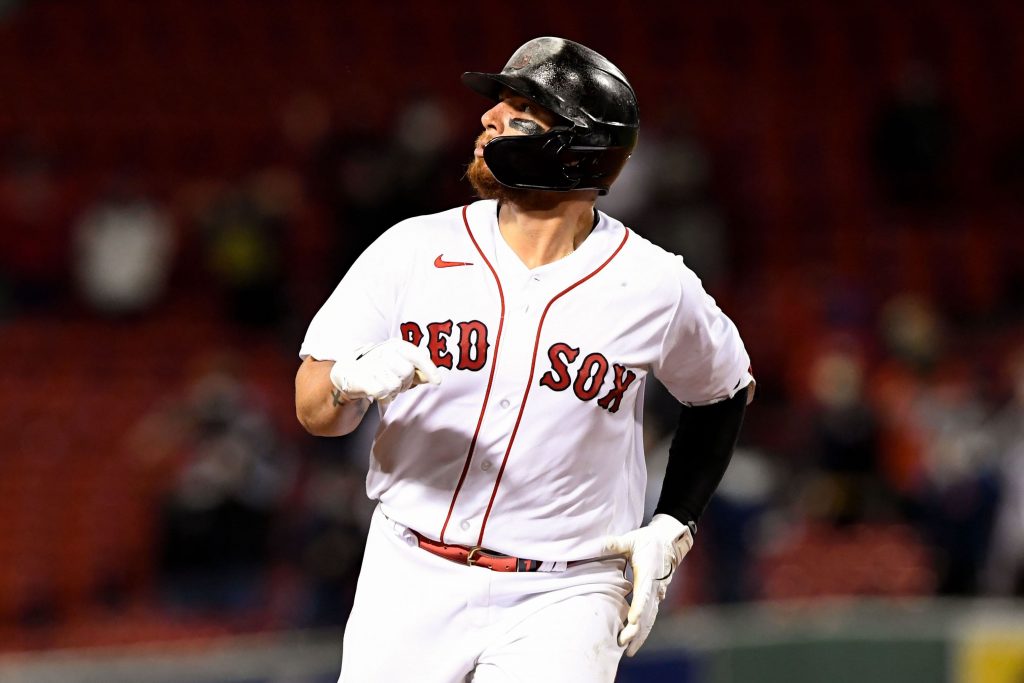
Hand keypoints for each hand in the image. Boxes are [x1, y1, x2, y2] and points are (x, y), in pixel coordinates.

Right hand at [329, 339, 440, 403]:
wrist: (349, 372)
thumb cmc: (381, 369)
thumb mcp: (400, 365)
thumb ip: (417, 371)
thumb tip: (432, 378)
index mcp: (396, 346)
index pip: (417, 355)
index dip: (429, 369)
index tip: (438, 382)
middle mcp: (384, 351)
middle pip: (407, 373)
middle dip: (405, 383)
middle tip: (396, 383)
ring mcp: (372, 364)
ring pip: (395, 385)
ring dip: (392, 392)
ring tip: (385, 387)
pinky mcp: (362, 377)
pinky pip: (382, 392)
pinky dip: (383, 397)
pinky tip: (377, 392)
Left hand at [603, 514, 693, 655]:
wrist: (668, 542)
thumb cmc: (647, 541)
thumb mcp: (632, 539)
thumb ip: (616, 544)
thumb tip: (600, 543)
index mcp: (649, 572)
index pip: (644, 593)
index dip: (639, 607)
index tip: (633, 619)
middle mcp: (655, 586)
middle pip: (647, 611)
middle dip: (637, 629)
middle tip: (624, 642)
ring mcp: (657, 593)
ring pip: (650, 617)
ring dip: (640, 634)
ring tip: (629, 650)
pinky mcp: (655, 597)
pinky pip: (650, 616)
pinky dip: (644, 629)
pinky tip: (636, 641)